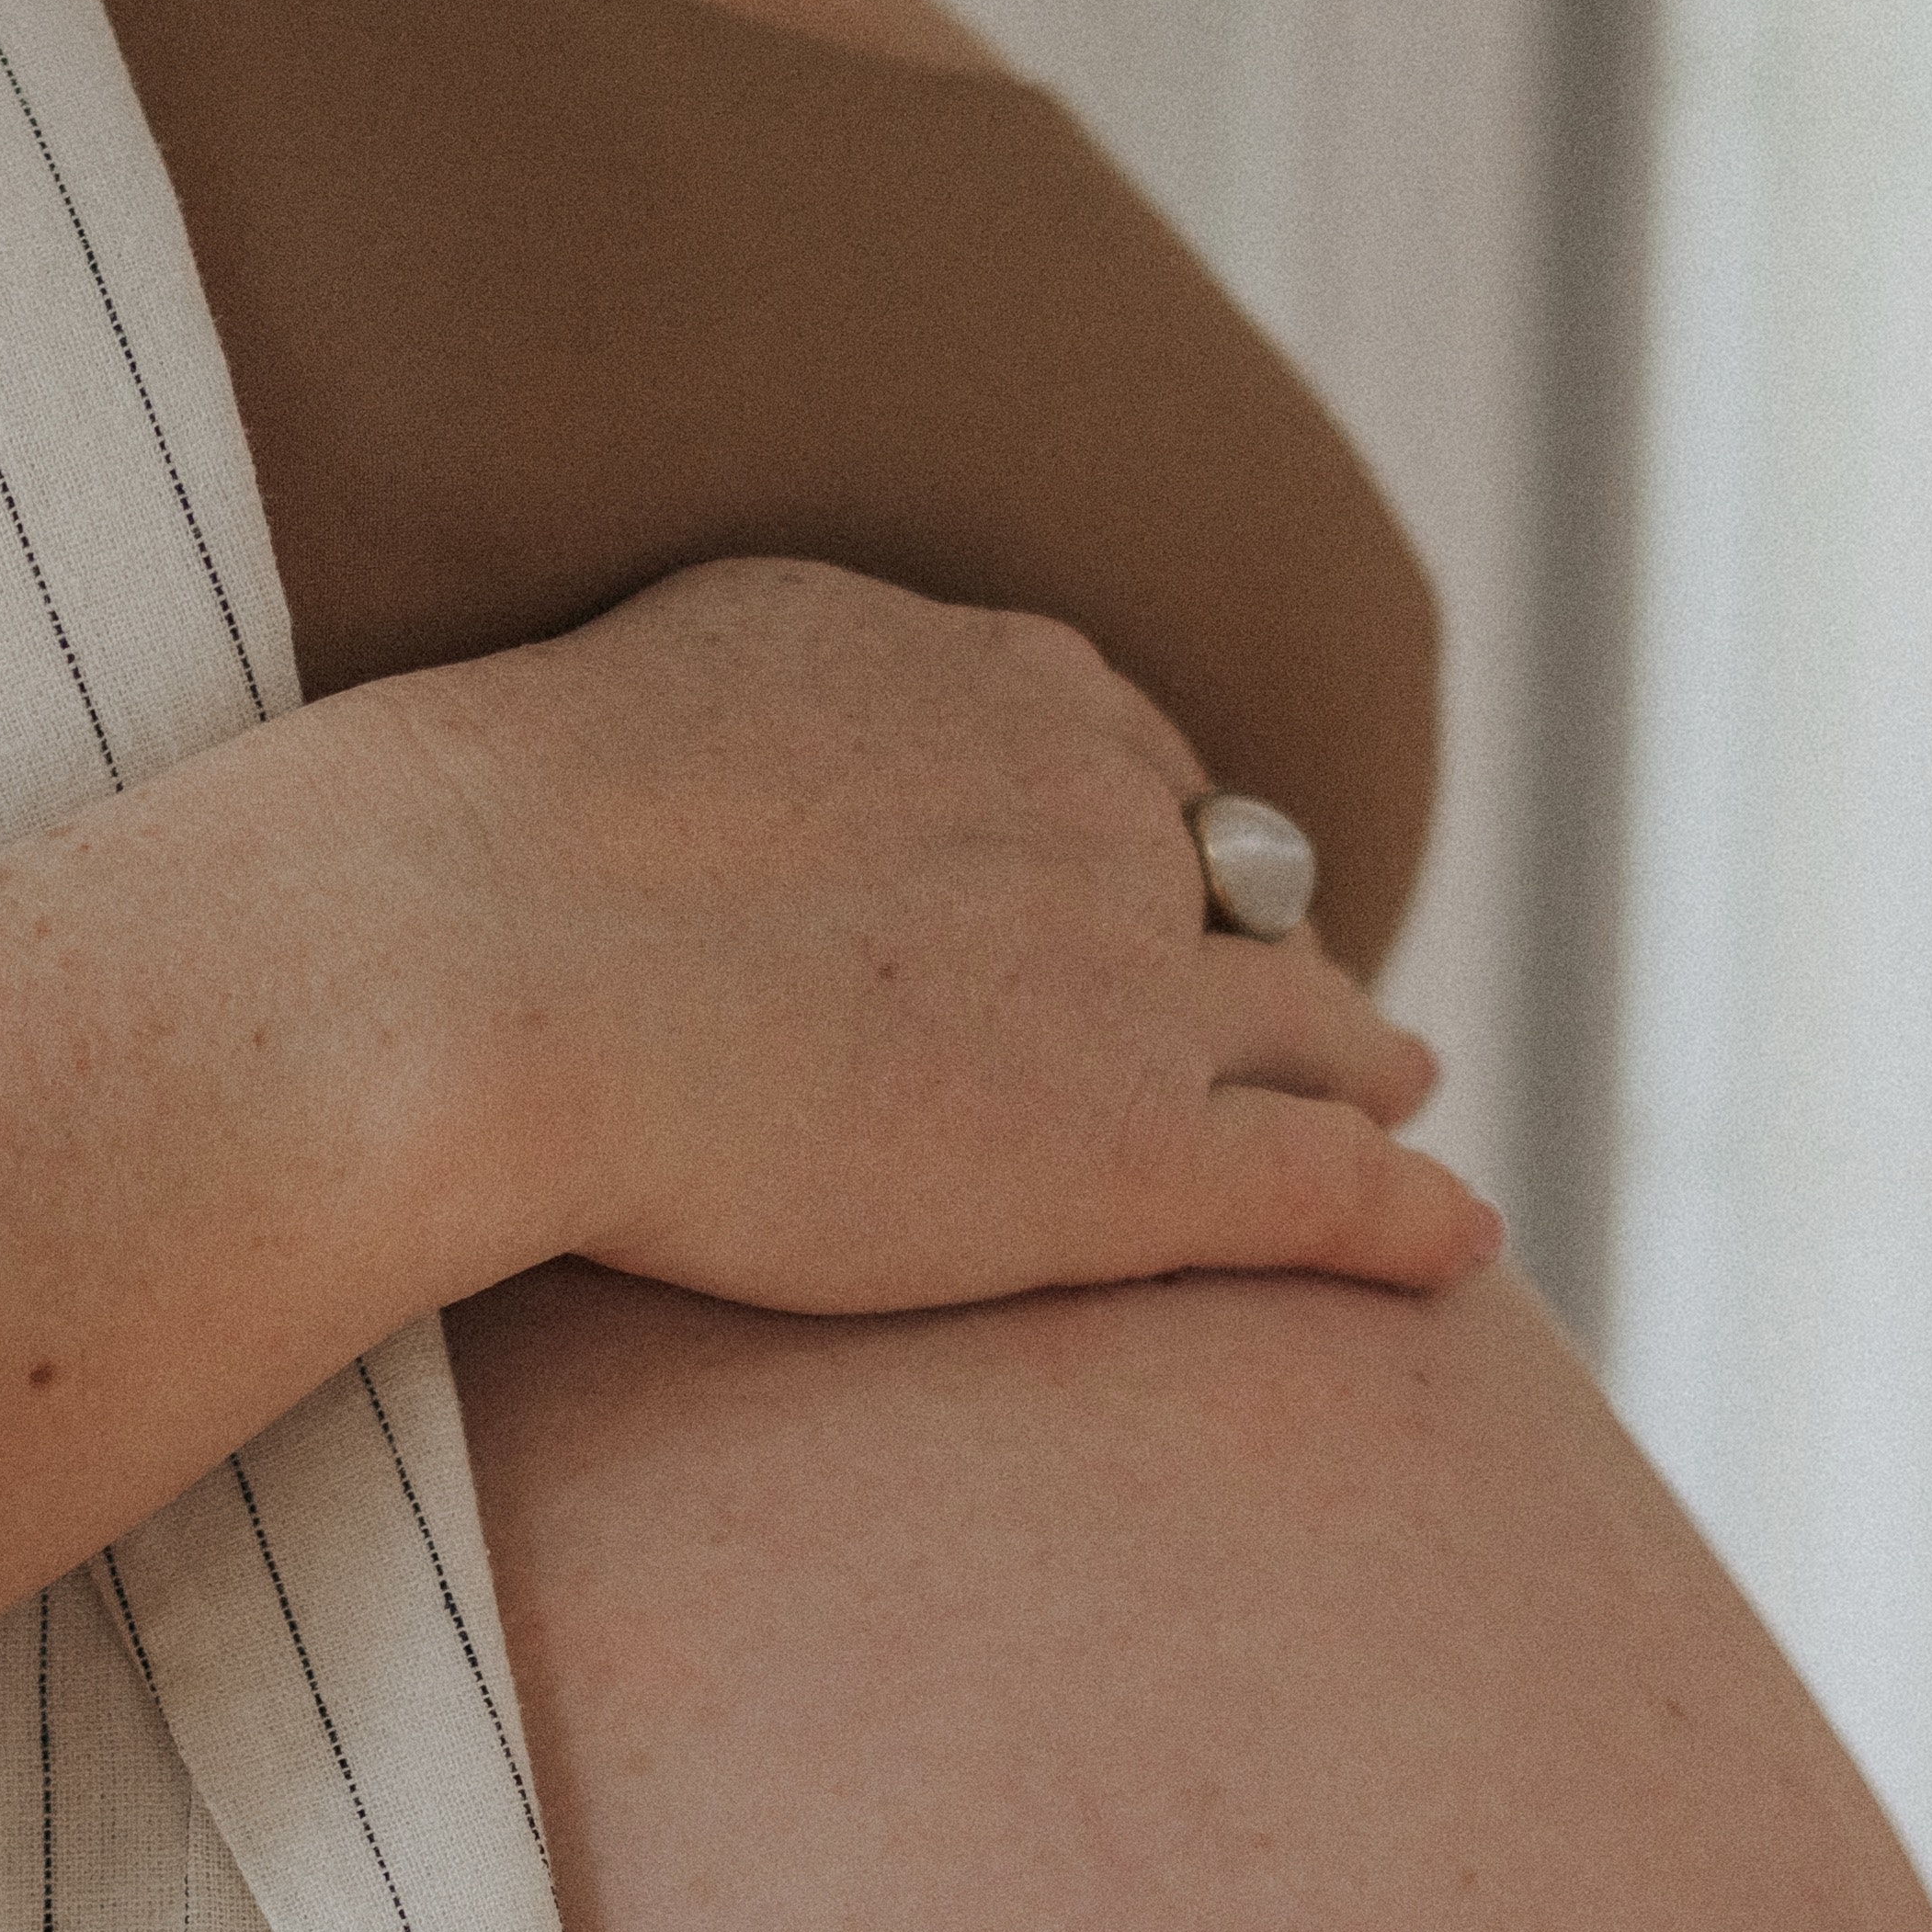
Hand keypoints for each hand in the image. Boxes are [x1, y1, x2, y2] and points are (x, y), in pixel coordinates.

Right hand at [394, 555, 1502, 1313]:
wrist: (474, 960)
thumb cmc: (472, 858)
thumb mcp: (635, 696)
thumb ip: (731, 721)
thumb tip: (714, 760)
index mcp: (966, 684)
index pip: (1113, 745)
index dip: (1150, 824)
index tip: (1163, 874)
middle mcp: (1083, 806)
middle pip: (1229, 876)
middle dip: (1268, 936)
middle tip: (1304, 1003)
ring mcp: (1126, 983)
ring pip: (1310, 1021)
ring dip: (1363, 1061)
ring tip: (1398, 1103)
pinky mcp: (1131, 1156)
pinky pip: (1326, 1183)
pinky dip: (1408, 1216)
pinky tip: (1459, 1247)